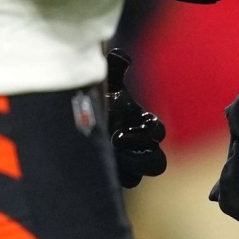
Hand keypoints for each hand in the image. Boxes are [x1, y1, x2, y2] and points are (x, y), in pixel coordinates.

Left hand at [104, 50, 167, 187]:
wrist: (81, 116)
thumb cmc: (100, 98)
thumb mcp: (107, 83)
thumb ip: (115, 68)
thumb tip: (120, 55)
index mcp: (144, 123)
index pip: (157, 133)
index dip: (143, 135)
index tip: (117, 134)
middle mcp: (140, 145)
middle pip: (157, 164)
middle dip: (140, 161)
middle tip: (114, 152)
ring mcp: (129, 161)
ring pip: (137, 177)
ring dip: (123, 170)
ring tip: (103, 160)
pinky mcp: (116, 173)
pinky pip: (122, 183)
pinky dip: (112, 177)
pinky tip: (95, 164)